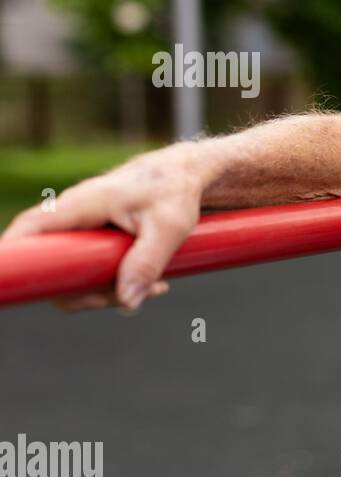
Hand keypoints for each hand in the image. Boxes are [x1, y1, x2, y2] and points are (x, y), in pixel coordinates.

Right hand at [1, 145, 204, 311]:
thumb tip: (127, 302)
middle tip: (124, 299)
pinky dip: (118, 282)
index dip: (16, 253)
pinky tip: (155, 283)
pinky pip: (93, 268)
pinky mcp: (95, 238)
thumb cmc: (174, 191)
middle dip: (83, 292)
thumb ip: (147, 263)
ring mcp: (83, 228)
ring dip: (108, 290)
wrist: (186, 174)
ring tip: (155, 287)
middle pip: (51, 263)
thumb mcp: (168, 227)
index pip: (32, 227)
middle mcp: (74, 215)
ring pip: (74, 272)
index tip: (19, 281)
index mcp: (82, 203)